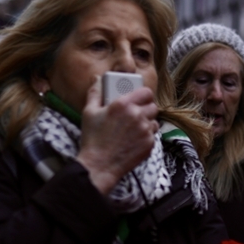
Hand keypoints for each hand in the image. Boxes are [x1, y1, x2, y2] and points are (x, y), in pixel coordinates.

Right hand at [77, 76, 159, 194]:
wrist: (100, 165)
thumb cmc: (93, 138)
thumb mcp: (89, 112)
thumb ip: (95, 93)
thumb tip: (98, 79)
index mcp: (123, 104)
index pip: (147, 92)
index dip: (144, 95)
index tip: (139, 98)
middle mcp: (137, 115)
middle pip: (152, 106)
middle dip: (145, 109)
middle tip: (136, 114)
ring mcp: (145, 131)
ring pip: (154, 121)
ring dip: (147, 122)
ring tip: (134, 128)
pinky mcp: (149, 144)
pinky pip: (153, 135)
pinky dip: (146, 136)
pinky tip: (134, 140)